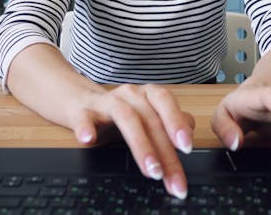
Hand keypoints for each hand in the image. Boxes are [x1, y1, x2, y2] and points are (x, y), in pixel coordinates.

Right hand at [68, 84, 195, 198]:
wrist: (82, 103)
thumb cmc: (122, 114)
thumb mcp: (148, 117)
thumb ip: (170, 124)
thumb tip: (189, 134)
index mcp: (148, 94)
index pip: (166, 103)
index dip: (177, 123)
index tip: (187, 148)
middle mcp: (130, 94)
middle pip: (149, 119)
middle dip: (162, 150)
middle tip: (169, 176)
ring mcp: (106, 101)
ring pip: (126, 117)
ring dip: (141, 146)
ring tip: (150, 171)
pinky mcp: (83, 111)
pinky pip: (84, 117)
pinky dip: (86, 128)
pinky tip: (88, 140)